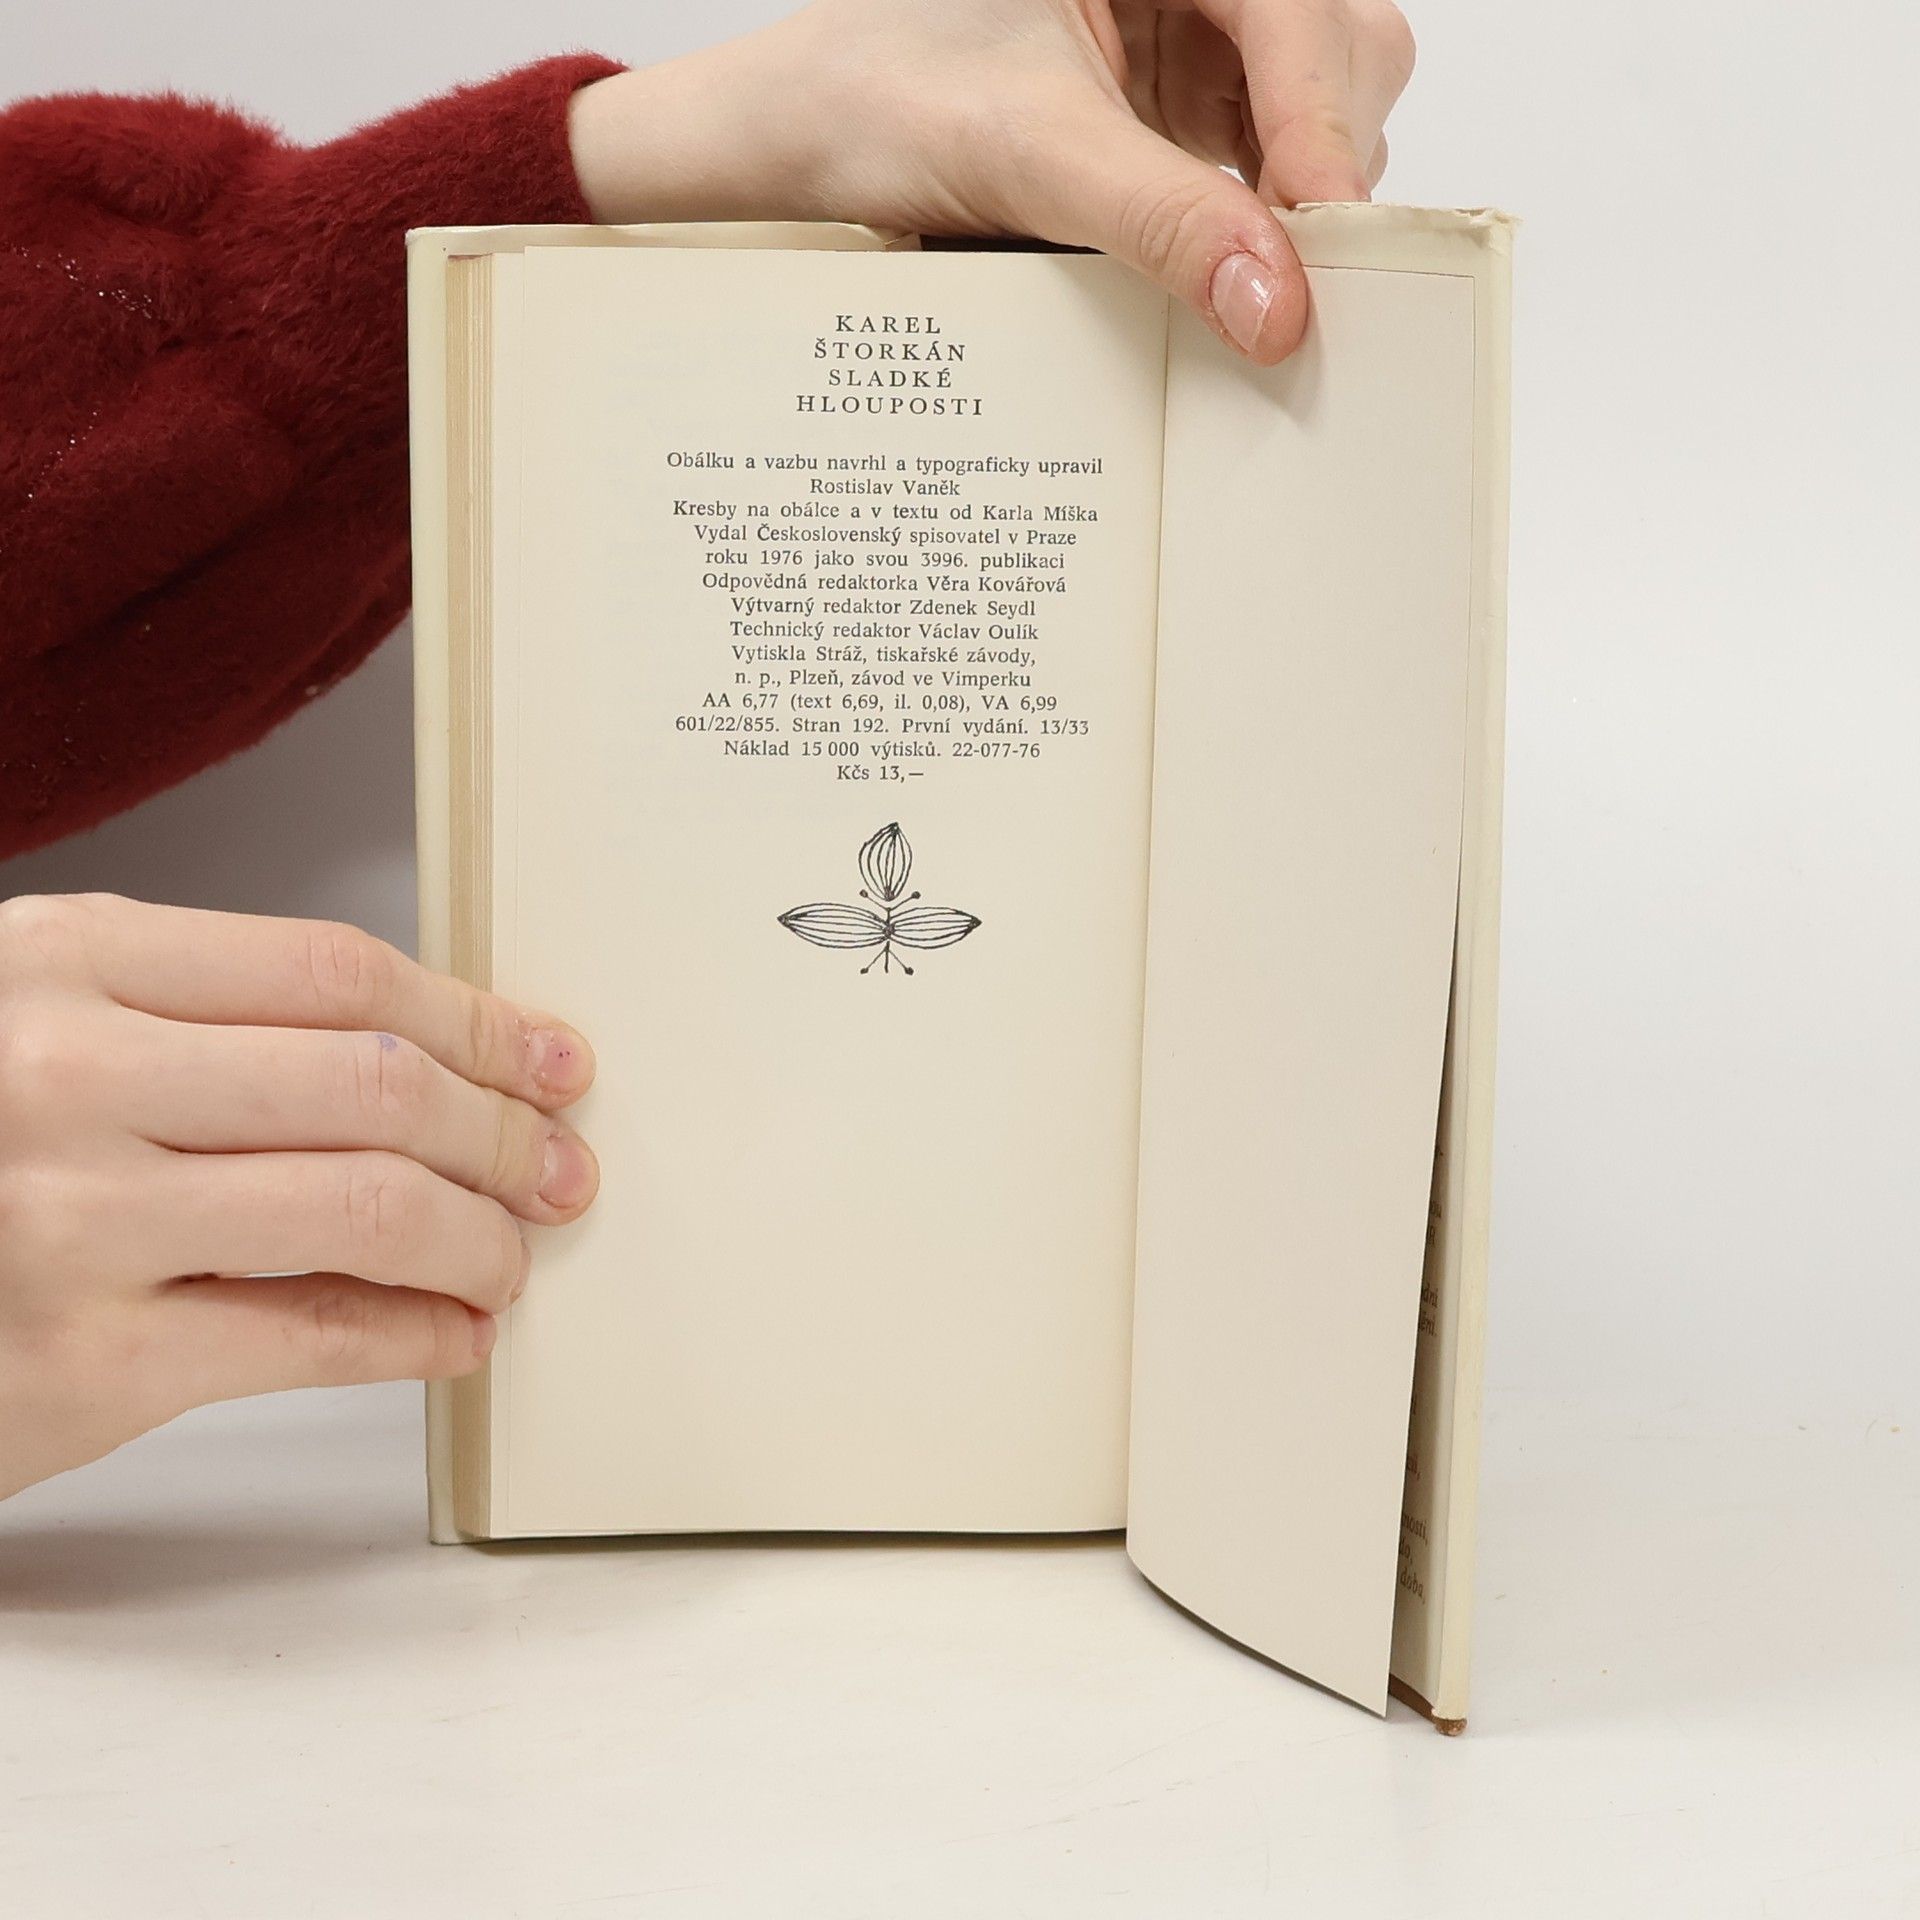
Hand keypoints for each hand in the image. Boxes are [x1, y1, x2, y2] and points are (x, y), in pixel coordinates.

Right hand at [0, 894, 598, 1500]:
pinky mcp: (84, 1361)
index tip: (546, 1058)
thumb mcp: (39, 1024)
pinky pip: (312, 1335)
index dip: (476, 1020)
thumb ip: (205, 1020)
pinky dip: (416, 1335)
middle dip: (503, 1132)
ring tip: (510, 1255)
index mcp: (65, 964)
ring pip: (367, 1203)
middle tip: (556, 1166)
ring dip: (479, 1236)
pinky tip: (455, 1332)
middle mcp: (67, 1075)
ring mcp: (71, 1219)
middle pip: (376, 1084)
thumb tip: (427, 1059)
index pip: (339, 974)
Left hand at [568, 0, 1415, 364]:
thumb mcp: (1029, 153)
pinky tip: (1230, 269)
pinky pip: (1262, 164)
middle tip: (1299, 273)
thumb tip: (1275, 303)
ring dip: (1300, 200)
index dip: (1323, 127)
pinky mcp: (1175, 115)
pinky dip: (1261, 223)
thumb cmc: (878, 92)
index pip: (1300, 13)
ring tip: (1257, 277)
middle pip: (1337, 53)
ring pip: (1313, 111)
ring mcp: (1189, 43)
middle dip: (1323, 162)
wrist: (798, 141)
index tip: (1326, 237)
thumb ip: (1161, 219)